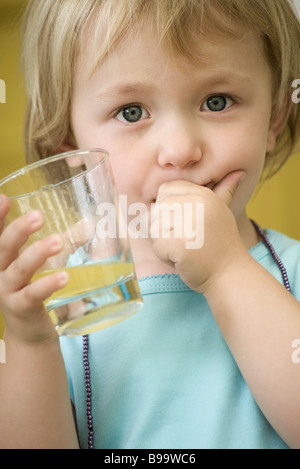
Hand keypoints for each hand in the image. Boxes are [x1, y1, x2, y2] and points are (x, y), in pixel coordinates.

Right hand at [0, 195, 68, 343]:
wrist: (28, 332)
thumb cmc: (34, 290)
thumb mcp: (44, 264)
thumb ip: (63, 243)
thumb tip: (88, 224)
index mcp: (3, 258)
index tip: (4, 198)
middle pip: (3, 247)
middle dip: (19, 230)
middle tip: (39, 215)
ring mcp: (7, 291)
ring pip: (18, 269)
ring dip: (37, 254)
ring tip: (57, 241)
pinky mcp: (21, 308)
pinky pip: (32, 295)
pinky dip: (47, 284)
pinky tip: (64, 276)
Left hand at [150, 171, 246, 292]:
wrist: (231, 275)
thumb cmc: (221, 245)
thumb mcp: (221, 213)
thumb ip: (223, 191)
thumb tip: (239, 172)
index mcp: (204, 195)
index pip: (165, 189)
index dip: (167, 208)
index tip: (185, 223)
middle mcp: (198, 205)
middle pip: (157, 210)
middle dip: (166, 229)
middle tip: (189, 240)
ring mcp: (190, 224)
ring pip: (155, 228)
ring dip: (165, 244)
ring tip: (187, 250)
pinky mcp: (181, 244)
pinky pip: (157, 247)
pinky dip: (166, 257)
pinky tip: (184, 260)